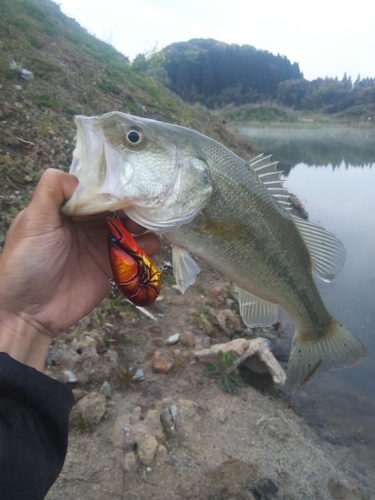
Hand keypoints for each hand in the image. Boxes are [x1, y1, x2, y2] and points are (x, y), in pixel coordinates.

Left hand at [0, 169, 160, 369]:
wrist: (30, 313)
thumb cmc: (25, 264)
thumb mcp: (32, 222)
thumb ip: (51, 192)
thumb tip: (80, 178)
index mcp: (67, 210)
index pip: (95, 190)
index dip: (111, 186)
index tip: (127, 184)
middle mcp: (85, 224)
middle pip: (116, 206)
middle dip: (132, 204)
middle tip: (144, 205)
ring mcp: (100, 245)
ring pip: (129, 227)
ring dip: (142, 223)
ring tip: (147, 225)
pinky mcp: (112, 266)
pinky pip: (135, 252)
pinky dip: (147, 247)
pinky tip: (149, 246)